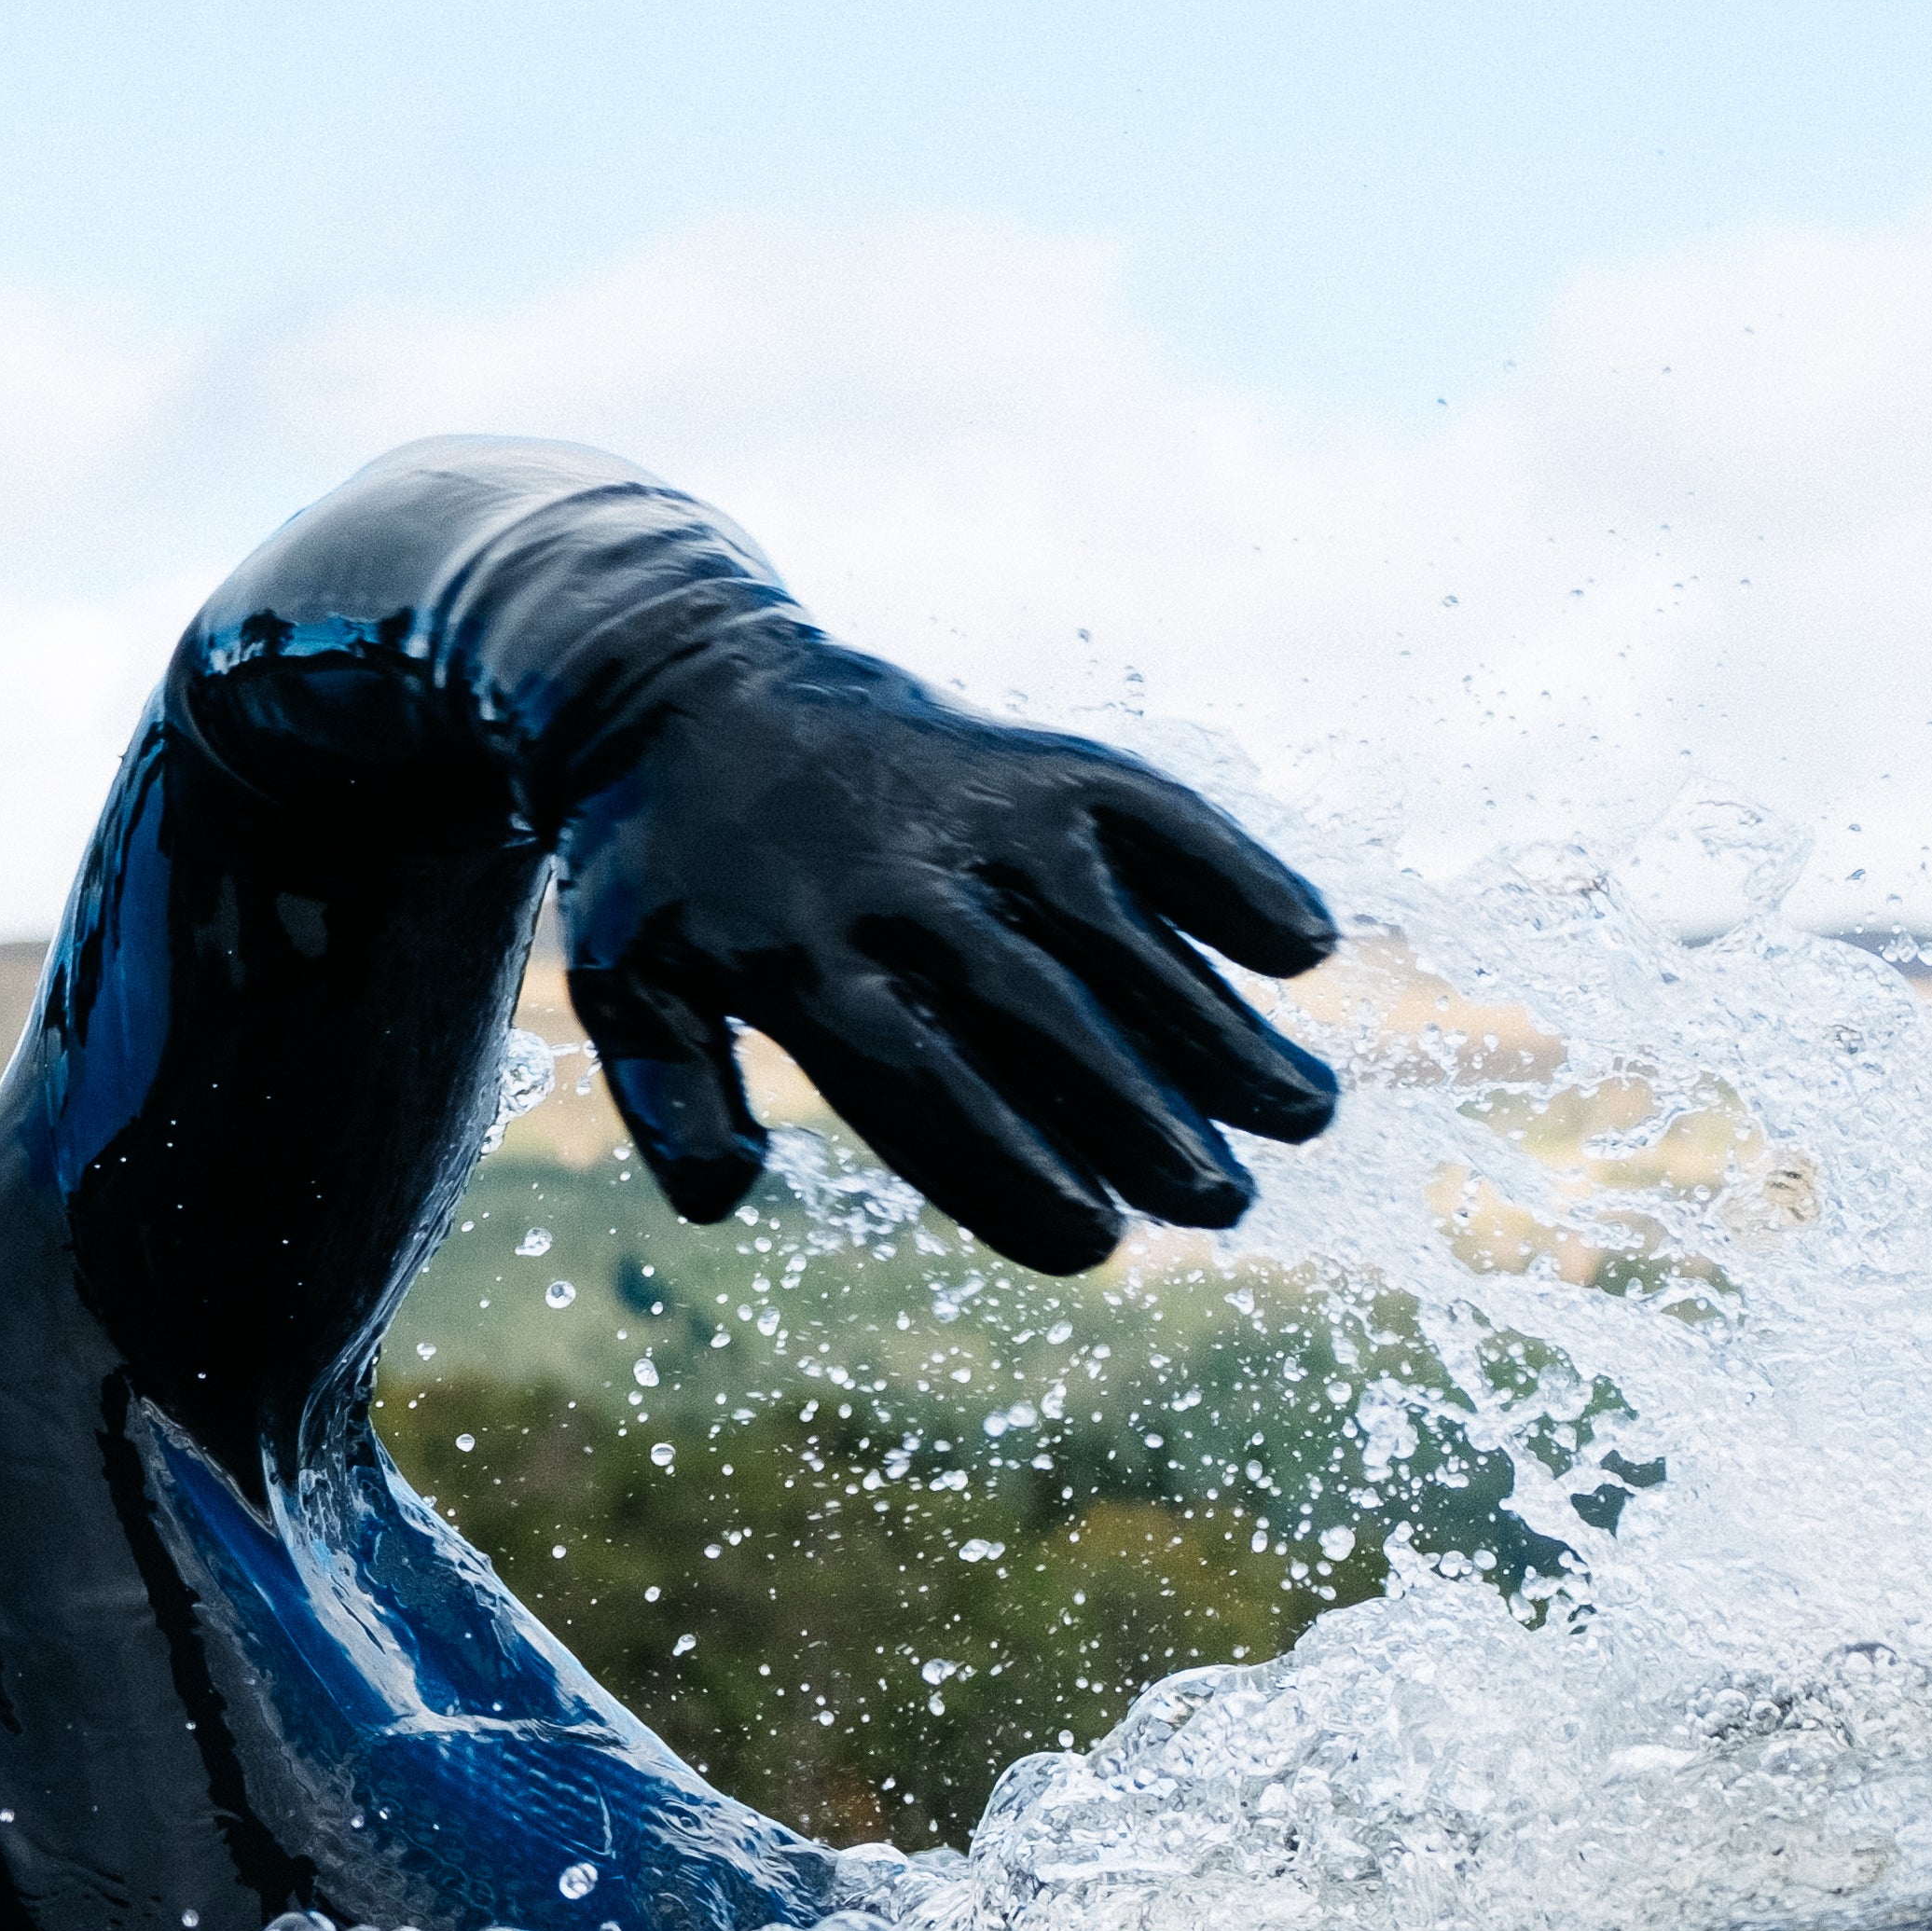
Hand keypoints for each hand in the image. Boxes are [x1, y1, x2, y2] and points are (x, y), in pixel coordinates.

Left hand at [556, 642, 1341, 1274]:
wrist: (676, 684)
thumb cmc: (664, 874)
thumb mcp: (624, 981)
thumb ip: (668, 1092)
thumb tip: (721, 1201)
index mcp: (793, 954)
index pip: (918, 1082)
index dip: (1010, 1167)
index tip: (1096, 1246)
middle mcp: (899, 880)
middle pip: (1037, 1013)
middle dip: (1138, 1112)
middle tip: (1223, 1205)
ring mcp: (978, 811)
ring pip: (1113, 926)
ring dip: (1213, 1019)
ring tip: (1303, 1113)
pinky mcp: (1034, 758)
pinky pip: (1147, 814)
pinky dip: (1227, 869)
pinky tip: (1307, 950)